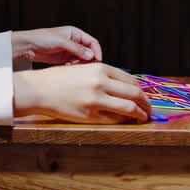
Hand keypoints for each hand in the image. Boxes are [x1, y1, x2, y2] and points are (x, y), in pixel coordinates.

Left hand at [12, 26, 101, 65]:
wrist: (27, 46)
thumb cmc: (42, 38)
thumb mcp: (61, 42)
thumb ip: (77, 49)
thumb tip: (91, 55)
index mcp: (75, 33)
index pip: (92, 42)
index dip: (96, 51)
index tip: (97, 60)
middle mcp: (74, 42)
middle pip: (88, 52)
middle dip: (89, 60)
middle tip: (88, 68)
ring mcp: (69, 51)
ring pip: (82, 60)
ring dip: (81, 65)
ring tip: (77, 69)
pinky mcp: (63, 59)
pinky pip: (73, 64)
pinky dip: (74, 68)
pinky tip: (70, 70)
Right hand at [13, 63, 149, 123]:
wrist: (39, 90)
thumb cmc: (61, 79)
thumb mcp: (85, 69)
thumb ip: (105, 76)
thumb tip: (127, 88)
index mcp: (100, 68)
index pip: (132, 80)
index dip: (143, 91)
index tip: (146, 97)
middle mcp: (100, 82)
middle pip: (135, 94)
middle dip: (147, 103)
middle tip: (150, 110)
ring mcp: (95, 100)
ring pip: (129, 108)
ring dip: (140, 114)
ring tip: (144, 117)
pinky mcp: (89, 115)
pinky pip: (114, 120)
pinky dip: (124, 121)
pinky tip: (126, 122)